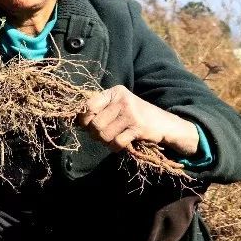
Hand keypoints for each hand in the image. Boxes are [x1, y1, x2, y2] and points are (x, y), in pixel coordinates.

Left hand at [78, 85, 199, 155]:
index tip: (88, 125)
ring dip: (105, 141)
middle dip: (95, 134)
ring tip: (112, 139)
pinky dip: (115, 147)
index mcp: (114, 92)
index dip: (83, 119)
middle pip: (95, 123)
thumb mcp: (118, 105)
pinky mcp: (138, 128)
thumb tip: (76, 121)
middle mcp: (122, 100)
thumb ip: (99, 109)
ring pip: (104, 134)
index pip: (88, 106)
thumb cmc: (135, 115)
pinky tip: (120, 144)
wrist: (164, 123)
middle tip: (102, 135)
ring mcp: (131, 113)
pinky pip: (116, 142)